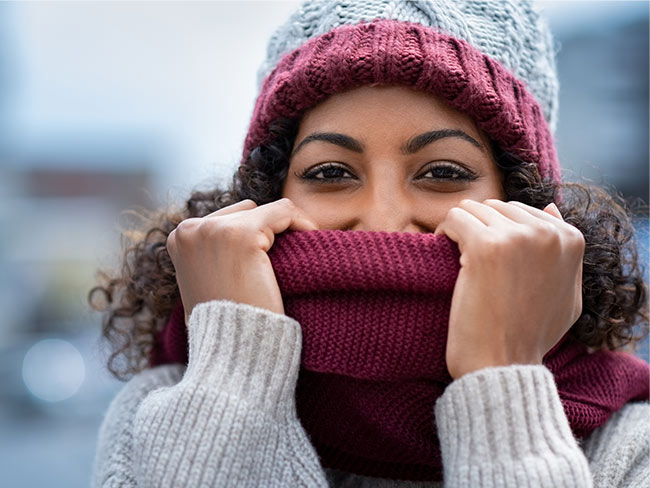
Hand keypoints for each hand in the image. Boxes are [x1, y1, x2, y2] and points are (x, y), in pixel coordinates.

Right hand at [166, 198, 317, 320]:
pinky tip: (311, 242)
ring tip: (298, 257)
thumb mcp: (209, 282)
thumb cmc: (227, 325)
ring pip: (268, 211)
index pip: (229, 218)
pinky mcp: (241, 235)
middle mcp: (190, 228)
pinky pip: (284, 211)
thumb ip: (215, 255)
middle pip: (247, 211)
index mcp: (179, 237)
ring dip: (286, 231)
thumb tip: (241, 243)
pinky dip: (302, 224)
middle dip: (269, 234)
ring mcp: (214, 230)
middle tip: (289, 263)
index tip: (277, 259)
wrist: (232, 354)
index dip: (258, 237)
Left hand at [435, 199, 584, 379]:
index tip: (488, 258)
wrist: (503, 365)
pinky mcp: (485, 247)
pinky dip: (443, 232)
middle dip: (479, 228)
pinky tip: (442, 252)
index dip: (498, 232)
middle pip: (495, 207)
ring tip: (456, 257)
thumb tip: (549, 208)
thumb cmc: (530, 335)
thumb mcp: (567, 294)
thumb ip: (563, 253)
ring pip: (472, 209)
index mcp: (570, 240)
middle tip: (468, 258)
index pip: (520, 211)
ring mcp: (516, 238)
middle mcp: (547, 233)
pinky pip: (454, 218)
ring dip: (460, 230)